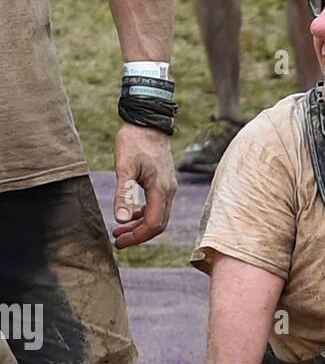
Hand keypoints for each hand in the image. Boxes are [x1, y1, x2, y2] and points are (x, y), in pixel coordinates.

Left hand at [113, 123, 176, 249]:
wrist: (148, 122)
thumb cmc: (134, 141)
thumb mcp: (124, 167)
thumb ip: (124, 194)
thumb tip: (121, 220)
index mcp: (160, 190)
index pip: (153, 224)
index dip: (136, 237)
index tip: (119, 241)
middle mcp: (168, 192)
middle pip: (158, 225)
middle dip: (138, 236)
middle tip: (117, 241)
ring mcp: (168, 188)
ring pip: (158, 217)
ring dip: (140, 226)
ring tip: (120, 231)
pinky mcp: (164, 182)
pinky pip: (157, 206)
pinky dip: (144, 215)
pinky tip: (130, 215)